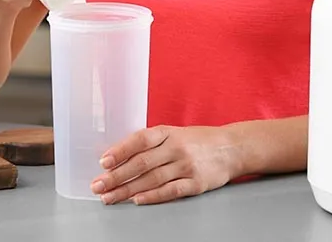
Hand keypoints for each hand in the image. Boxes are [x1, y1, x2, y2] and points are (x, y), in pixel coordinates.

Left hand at [91, 125, 238, 204]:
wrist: (233, 148)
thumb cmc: (200, 141)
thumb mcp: (176, 134)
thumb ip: (153, 144)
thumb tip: (120, 158)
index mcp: (169, 132)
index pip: (140, 139)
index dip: (120, 150)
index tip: (103, 161)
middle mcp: (176, 147)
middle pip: (142, 163)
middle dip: (116, 176)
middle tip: (98, 185)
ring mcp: (187, 165)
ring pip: (152, 179)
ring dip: (128, 189)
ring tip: (110, 197)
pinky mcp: (196, 183)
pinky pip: (171, 191)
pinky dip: (153, 196)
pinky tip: (138, 200)